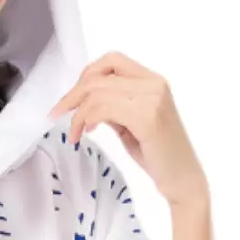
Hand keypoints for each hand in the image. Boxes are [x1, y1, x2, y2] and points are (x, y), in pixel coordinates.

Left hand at [50, 51, 210, 208]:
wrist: (183, 179)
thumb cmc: (159, 155)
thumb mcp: (132, 124)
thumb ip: (114, 107)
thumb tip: (86, 102)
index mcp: (153, 80)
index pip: (112, 60)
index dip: (86, 74)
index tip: (72, 97)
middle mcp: (154, 84)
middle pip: (99, 76)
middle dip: (72, 95)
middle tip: (56, 114)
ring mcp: (152, 99)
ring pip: (98, 93)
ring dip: (77, 113)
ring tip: (75, 132)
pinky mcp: (147, 117)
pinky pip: (104, 109)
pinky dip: (87, 119)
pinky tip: (87, 132)